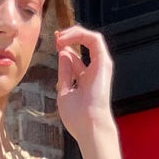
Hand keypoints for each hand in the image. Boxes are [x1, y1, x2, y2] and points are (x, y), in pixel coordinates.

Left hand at [54, 24, 114, 144]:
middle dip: (69, 37)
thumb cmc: (77, 116)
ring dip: (74, 33)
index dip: (64, 47)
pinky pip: (95, 39)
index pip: (75, 57)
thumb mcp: (64, 90)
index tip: (55, 43)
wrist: (88, 126)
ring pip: (91, 38)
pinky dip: (80, 35)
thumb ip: (65, 71)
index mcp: (85, 79)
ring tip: (60, 36)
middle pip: (83, 45)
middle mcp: (94, 70)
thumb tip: (63, 53)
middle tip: (56, 37)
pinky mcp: (104, 62)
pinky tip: (66, 38)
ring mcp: (100, 65)